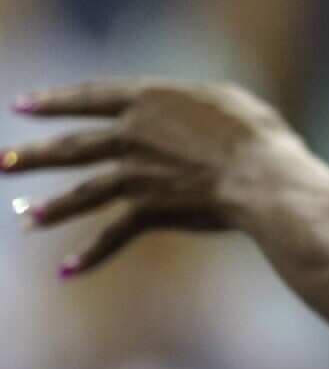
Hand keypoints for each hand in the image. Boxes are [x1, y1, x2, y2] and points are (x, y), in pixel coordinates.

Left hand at [3, 80, 307, 276]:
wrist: (262, 177)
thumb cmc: (257, 135)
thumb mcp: (225, 101)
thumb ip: (190, 106)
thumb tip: (179, 114)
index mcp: (149, 100)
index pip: (91, 97)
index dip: (55, 100)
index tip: (22, 104)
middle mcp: (132, 135)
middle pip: (73, 146)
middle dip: (34, 155)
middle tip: (2, 162)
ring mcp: (136, 174)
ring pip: (83, 191)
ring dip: (51, 207)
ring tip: (25, 218)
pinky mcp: (148, 209)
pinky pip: (113, 234)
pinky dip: (90, 254)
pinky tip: (65, 271)